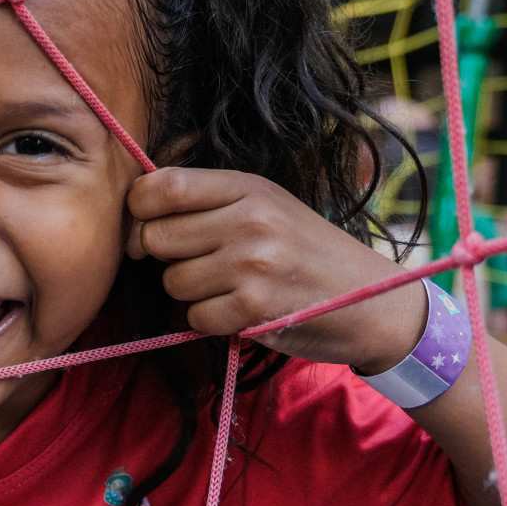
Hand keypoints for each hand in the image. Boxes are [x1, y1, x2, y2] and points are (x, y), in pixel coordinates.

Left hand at [125, 167, 425, 372]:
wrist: (372, 301)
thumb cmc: (306, 252)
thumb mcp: (266, 205)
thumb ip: (206, 201)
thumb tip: (133, 215)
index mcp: (248, 187)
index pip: (163, 185)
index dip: (140, 208)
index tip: (149, 225)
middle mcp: (250, 220)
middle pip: (156, 237)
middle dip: (166, 257)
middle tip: (202, 262)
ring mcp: (253, 263)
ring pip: (172, 281)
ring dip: (193, 292)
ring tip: (232, 286)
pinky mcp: (255, 307)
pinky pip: (195, 316)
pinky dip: (211, 320)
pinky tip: (242, 310)